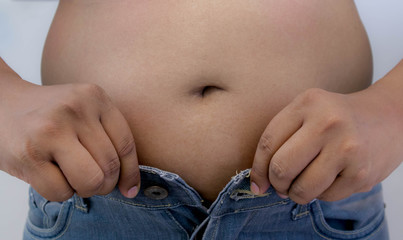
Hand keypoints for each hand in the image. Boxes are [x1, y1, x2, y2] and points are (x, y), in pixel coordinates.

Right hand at [0, 78, 139, 200]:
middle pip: (109, 166)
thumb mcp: (84, 111)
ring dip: (85, 190)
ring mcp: (51, 130)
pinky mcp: (29, 153)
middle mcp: (75, 109)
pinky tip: (51, 176)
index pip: (125, 144)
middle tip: (92, 182)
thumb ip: (107, 136)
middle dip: (104, 184)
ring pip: (90, 181)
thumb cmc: (50, 116)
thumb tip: (129, 186)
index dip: (131, 173)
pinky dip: (61, 193)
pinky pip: (61, 191)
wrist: (1, 104)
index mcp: (94, 96)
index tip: (129, 189)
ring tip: (73, 178)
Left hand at [250, 87, 402, 203]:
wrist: (390, 116)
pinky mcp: (361, 173)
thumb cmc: (338, 118)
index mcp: (308, 103)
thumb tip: (259, 183)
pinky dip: (321, 194)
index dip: (257, 169)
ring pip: (302, 189)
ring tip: (302, 185)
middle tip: (281, 186)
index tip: (257, 184)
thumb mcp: (308, 111)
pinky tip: (329, 179)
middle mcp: (327, 123)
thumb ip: (281, 138)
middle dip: (276, 184)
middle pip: (281, 168)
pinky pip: (326, 197)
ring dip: (296, 194)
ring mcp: (347, 148)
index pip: (268, 143)